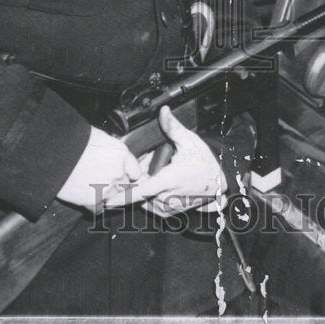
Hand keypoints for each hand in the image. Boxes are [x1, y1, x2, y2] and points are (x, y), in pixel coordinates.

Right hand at [56, 126, 141, 211]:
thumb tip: (116, 157)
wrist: (53, 152)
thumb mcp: (100, 138)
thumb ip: (113, 151)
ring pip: (114, 199)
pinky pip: (99, 210)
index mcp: (122, 154)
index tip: (122, 176)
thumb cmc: (74, 141)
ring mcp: (106, 188)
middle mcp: (118, 172)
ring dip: (106, 196)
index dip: (127, 174)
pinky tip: (85, 197)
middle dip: (117, 185)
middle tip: (102, 180)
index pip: (136, 172)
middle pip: (126, 186)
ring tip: (92, 188)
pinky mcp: (92, 201)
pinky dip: (93, 206)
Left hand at [103, 106, 225, 216]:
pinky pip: (149, 205)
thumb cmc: (205, 162)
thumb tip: (163, 111)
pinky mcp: (168, 212)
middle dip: (134, 180)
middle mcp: (166, 197)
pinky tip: (157, 182)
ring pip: (142, 199)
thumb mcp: (189, 141)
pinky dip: (147, 196)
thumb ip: (173, 127)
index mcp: (169, 180)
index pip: (140, 192)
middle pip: (138, 192)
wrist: (219, 182)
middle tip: (145, 165)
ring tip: (156, 172)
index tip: (105, 199)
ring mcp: (167, 207)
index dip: (121, 197)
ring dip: (141, 188)